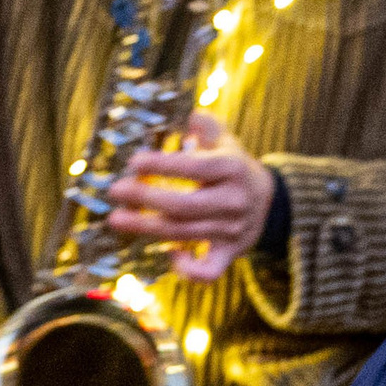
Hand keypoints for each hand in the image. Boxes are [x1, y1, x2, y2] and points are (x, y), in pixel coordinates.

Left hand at [104, 111, 276, 281]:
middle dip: (145, 199)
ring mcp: (233, 230)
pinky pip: (210, 271)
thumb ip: (206, 125)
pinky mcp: (230, 253)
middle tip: (115, 191)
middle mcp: (234, 201)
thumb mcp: (225, 140)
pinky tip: (168, 254)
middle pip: (184, 206)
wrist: (269, 202)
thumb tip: (188, 114)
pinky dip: (189, 269)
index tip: (133, 161)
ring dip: (146, 228)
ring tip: (116, 218)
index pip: (194, 168)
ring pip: (185, 234)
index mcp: (233, 168)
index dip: (162, 166)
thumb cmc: (234, 166)